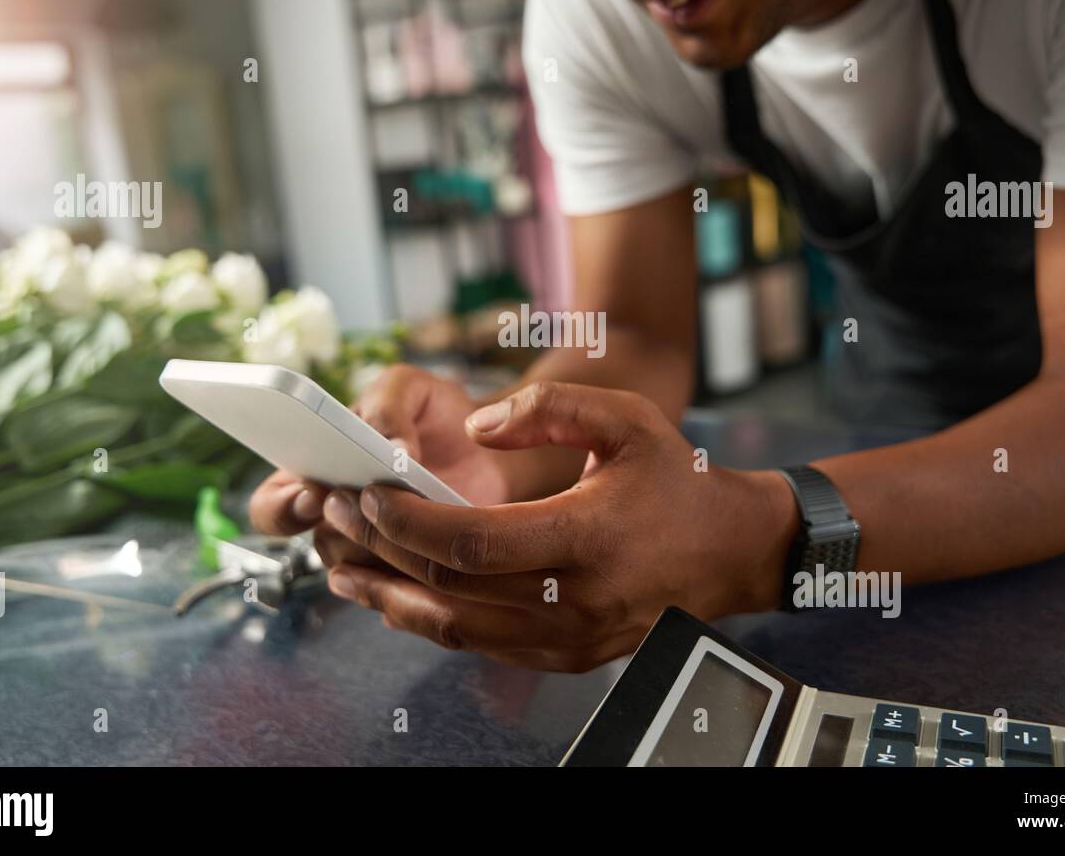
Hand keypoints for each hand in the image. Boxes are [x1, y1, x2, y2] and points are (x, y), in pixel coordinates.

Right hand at [249, 365, 509, 564]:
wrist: (490, 446)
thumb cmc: (436, 414)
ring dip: (387, 541)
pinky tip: (442, 538)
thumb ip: (389, 404)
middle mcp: (339, 516)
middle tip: (365, 507)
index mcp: (317, 472)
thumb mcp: (409, 388)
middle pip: (317, 543)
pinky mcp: (417, 567)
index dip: (282, 507)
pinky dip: (420, 564)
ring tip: (422, 510)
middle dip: (336, 530)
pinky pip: (406, 585)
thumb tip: (393, 448)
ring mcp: (377, 546)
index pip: (271, 505)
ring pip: (364, 567)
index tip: (313, 493)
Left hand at [318, 381, 799, 671]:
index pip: (471, 540)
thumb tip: (473, 430)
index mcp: (585, 536)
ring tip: (341, 567)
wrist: (730, 551)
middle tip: (335, 518)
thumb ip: (548, 407)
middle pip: (450, 586)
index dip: (407, 519)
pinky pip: (482, 645)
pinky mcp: (567, 656)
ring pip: (456, 628)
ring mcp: (569, 638)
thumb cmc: (676, 480)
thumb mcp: (625, 418)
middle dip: (381, 549)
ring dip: (388, 596)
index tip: (365, 492)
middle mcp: (574, 599)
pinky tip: (396, 598)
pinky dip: (430, 622)